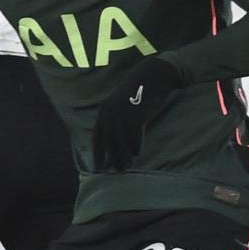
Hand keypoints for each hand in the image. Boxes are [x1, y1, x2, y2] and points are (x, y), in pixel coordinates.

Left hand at [92, 58, 181, 172]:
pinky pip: (134, 136)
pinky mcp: (135, 115)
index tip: (99, 168)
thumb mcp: (121, 105)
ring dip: (124, 156)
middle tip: (116, 172)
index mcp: (103, 111)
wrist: (151, 77)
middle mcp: (110, 113)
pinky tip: (138, 152)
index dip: (98, 154)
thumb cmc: (137, 93)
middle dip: (112, 159)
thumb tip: (114, 143)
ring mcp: (122, 114)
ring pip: (121, 142)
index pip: (97, 138)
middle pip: (109, 143)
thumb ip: (115, 121)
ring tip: (127, 167)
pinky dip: (135, 146)